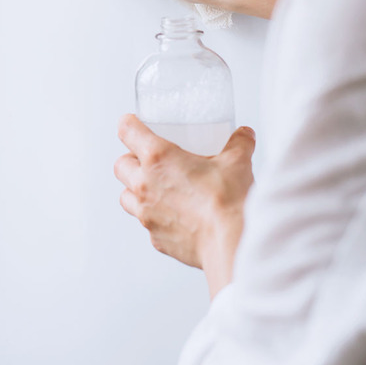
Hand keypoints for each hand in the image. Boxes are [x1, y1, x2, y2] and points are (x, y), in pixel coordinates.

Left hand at [114, 113, 255, 298]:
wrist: (229, 242)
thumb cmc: (228, 200)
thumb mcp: (237, 161)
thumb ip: (240, 143)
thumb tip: (245, 134)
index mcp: (159, 158)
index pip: (128, 132)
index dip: (128, 123)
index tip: (132, 122)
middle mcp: (145, 185)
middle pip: (120, 165)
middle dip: (131, 159)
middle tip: (148, 159)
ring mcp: (146, 214)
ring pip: (125, 196)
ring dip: (135, 189)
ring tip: (156, 188)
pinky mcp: (156, 238)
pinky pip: (146, 223)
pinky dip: (154, 216)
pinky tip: (174, 215)